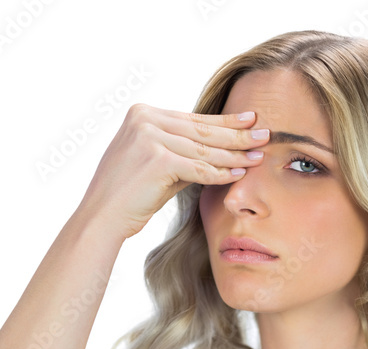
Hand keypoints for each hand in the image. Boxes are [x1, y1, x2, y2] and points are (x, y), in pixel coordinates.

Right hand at [75, 103, 268, 239]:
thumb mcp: (156, 165)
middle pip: (203, 130)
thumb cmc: (129, 197)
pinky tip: (240, 173)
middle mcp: (145, 118)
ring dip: (235, 154)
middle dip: (237, 133)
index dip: (224, 121)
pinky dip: (221, 172)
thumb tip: (217, 152)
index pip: (193, 119)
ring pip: (204, 149)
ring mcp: (150, 136)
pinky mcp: (157, 159)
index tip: (249, 119)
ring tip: (259, 156)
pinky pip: (199, 168)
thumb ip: (182, 153)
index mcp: (143, 113)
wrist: (102, 217)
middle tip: (265, 134)